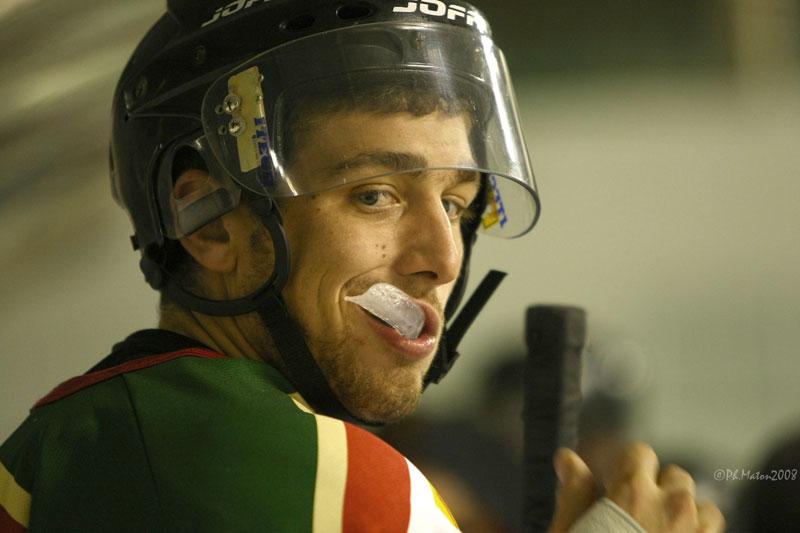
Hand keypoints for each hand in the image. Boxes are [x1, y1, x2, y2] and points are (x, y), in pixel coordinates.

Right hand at [549, 443, 725, 531]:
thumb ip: (574, 492)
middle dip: (657, 489)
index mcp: (632, 493)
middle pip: (676, 477)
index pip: (640, 453)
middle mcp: (672, 507)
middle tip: (635, 516)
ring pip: (703, 506)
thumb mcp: (568, 532)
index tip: (614, 487)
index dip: (625, 468)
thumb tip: (567, 457)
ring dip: (685, 514)